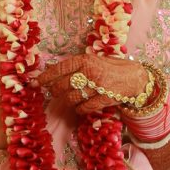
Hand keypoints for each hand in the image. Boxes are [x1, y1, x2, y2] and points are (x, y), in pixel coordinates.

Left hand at [36, 54, 151, 114]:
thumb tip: (54, 71)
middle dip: (55, 91)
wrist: (136, 79)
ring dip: (67, 101)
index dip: (44, 77)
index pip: (59, 69)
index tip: (33, 83)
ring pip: (71, 98)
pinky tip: (80, 107)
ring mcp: (97, 86)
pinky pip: (84, 107)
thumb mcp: (95, 60)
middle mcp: (90, 72)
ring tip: (70, 99)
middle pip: (62, 85)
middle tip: (54, 92)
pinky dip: (79, 109)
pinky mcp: (104, 99)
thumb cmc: (112, 68)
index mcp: (85, 60)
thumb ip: (77, 65)